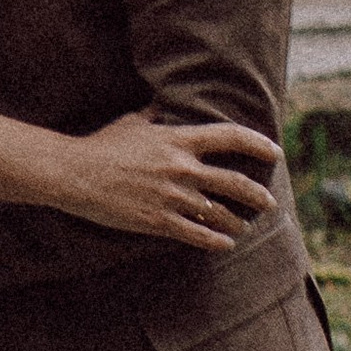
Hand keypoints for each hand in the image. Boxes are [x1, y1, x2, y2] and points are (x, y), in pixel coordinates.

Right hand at [70, 110, 276, 249]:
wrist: (76, 174)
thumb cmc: (103, 145)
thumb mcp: (133, 122)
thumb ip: (156, 115)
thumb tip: (165, 105)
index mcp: (179, 140)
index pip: (231, 137)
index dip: (258, 144)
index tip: (274, 152)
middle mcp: (182, 168)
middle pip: (235, 182)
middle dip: (257, 194)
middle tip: (268, 202)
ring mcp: (172, 196)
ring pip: (220, 213)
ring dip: (237, 222)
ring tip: (243, 227)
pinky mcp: (159, 220)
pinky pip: (197, 235)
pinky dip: (216, 241)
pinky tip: (226, 244)